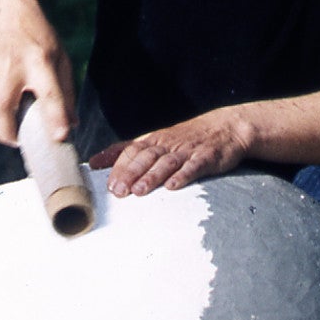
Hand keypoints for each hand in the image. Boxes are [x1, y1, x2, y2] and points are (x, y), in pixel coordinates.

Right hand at [0, 15, 75, 150]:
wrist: (6, 12)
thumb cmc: (40, 39)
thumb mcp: (61, 59)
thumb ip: (66, 93)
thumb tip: (71, 125)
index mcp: (40, 60)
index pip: (49, 94)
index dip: (55, 118)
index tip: (59, 137)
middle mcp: (12, 66)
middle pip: (3, 108)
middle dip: (11, 133)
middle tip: (22, 139)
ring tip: (13, 130)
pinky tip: (0, 114)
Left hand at [91, 108, 256, 197]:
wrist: (226, 127)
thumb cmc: (186, 138)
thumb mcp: (155, 140)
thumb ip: (127, 152)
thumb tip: (94, 162)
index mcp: (154, 140)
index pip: (132, 151)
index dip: (119, 166)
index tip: (108, 184)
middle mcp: (168, 144)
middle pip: (146, 157)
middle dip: (131, 174)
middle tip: (118, 191)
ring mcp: (187, 150)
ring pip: (166, 163)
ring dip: (152, 176)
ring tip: (139, 191)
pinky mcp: (206, 158)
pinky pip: (193, 167)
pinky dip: (183, 176)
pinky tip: (173, 186)